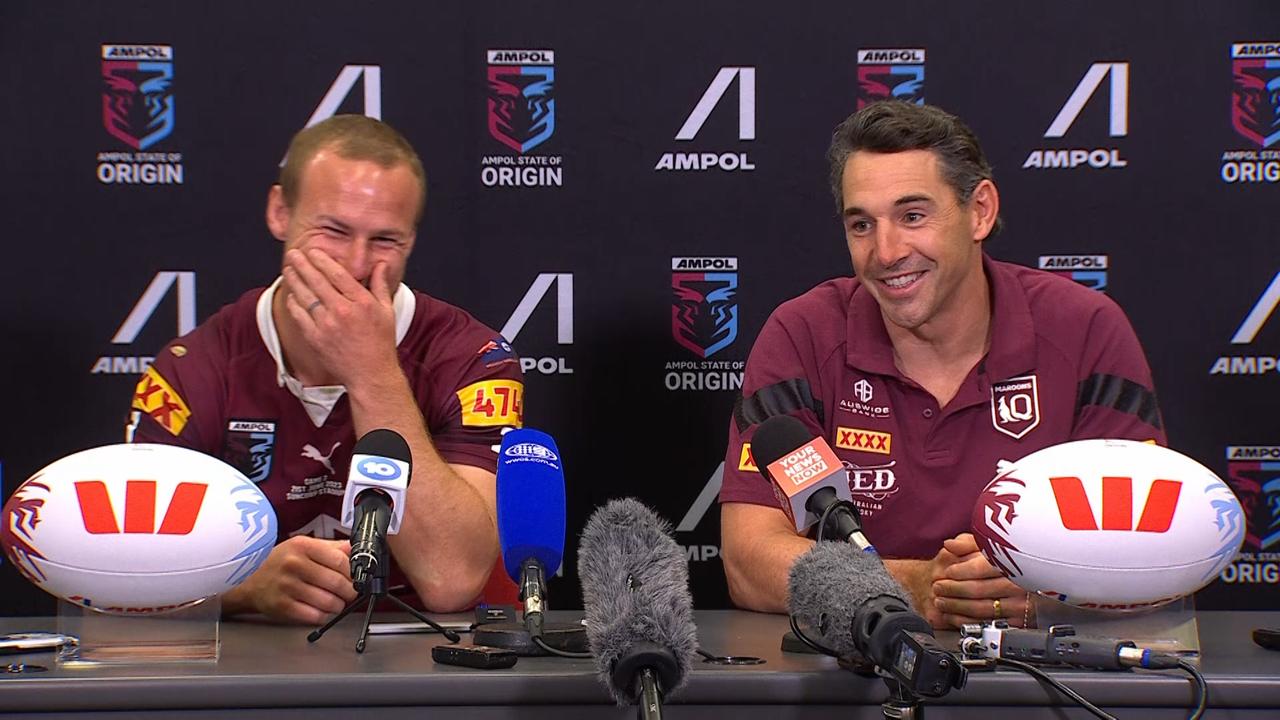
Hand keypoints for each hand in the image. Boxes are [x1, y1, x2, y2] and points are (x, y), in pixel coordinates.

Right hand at [223, 536, 357, 624]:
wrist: (248, 579)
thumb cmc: (279, 562)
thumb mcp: (303, 546)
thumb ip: (332, 547)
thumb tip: (356, 549)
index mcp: (303, 546)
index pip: (340, 560)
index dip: (354, 572)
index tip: (357, 578)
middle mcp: (294, 565)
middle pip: (337, 583)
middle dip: (349, 592)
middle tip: (350, 593)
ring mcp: (287, 586)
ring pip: (328, 602)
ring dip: (338, 606)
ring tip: (336, 602)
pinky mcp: (282, 606)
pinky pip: (314, 616)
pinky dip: (323, 616)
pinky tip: (321, 610)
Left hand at [281, 248, 399, 388]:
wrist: (370, 374)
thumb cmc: (381, 343)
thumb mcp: (387, 311)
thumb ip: (380, 284)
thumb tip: (379, 264)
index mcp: (362, 302)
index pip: (337, 274)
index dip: (322, 260)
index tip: (313, 251)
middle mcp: (343, 311)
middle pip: (317, 281)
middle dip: (303, 264)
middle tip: (294, 253)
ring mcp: (327, 325)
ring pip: (305, 296)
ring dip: (294, 280)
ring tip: (288, 269)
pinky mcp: (315, 338)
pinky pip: (299, 315)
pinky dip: (293, 302)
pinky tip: (291, 294)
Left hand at [927, 533, 1030, 628]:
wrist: (1039, 578)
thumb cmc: (1009, 559)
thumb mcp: (991, 544)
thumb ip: (969, 543)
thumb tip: (950, 544)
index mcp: (1013, 563)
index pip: (980, 568)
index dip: (960, 571)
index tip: (947, 571)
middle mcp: (1018, 585)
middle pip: (978, 590)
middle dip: (952, 589)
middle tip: (937, 587)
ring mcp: (1019, 605)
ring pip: (981, 608)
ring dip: (955, 606)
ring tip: (941, 601)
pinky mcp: (1018, 621)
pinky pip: (987, 624)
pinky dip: (965, 621)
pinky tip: (952, 615)